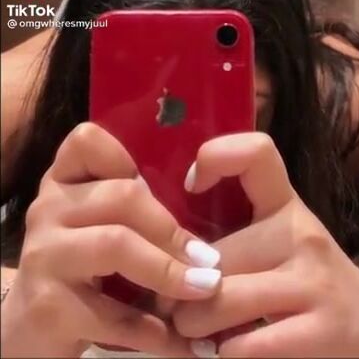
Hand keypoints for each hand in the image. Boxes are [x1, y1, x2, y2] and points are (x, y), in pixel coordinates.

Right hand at [1, 123, 221, 357]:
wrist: (28, 330)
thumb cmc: (80, 267)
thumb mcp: (95, 223)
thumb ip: (130, 204)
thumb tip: (204, 195)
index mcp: (63, 180)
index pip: (87, 140)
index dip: (125, 156)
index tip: (155, 184)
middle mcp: (47, 209)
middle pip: (121, 196)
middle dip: (172, 228)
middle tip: (209, 259)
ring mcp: (44, 256)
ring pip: (116, 244)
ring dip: (169, 271)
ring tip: (205, 289)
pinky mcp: (47, 307)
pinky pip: (111, 313)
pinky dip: (152, 330)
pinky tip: (180, 341)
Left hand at [174, 133, 358, 357]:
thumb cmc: (307, 274)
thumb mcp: (279, 237)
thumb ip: (233, 226)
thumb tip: (157, 234)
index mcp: (285, 203)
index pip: (256, 152)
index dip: (215, 156)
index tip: (190, 188)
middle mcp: (300, 233)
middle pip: (214, 252)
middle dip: (175, 283)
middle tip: (165, 300)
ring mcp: (312, 281)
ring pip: (220, 298)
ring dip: (190, 323)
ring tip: (187, 329)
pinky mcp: (320, 331)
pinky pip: (246, 345)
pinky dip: (223, 353)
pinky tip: (222, 350)